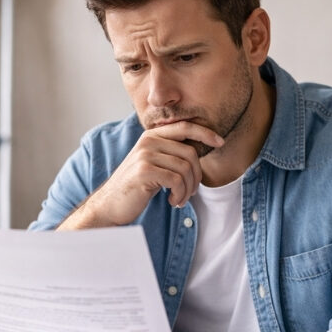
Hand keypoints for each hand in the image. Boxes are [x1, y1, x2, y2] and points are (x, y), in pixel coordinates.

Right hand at [60, 121, 224, 228]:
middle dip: (196, 176)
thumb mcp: (152, 163)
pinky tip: (172, 201)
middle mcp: (148, 141)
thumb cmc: (136, 186)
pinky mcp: (145, 171)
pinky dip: (180, 195)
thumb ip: (169, 153)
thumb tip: (198, 149)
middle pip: (190, 152)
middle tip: (190, 192)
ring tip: (180, 199)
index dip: (205, 133)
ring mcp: (145, 154)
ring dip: (188, 189)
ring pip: (186, 168)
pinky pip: (177, 180)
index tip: (220, 142)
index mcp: (151, 136)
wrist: (110, 204)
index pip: (184, 126)